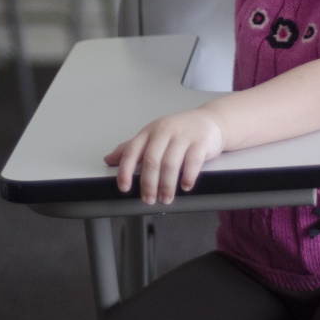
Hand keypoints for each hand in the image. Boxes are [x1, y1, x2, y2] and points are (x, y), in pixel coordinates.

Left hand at [104, 107, 224, 204]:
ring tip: (166, 198)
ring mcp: (183, 136)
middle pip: (152, 161)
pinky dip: (188, 177)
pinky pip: (192, 162)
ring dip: (167, 185)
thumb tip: (109, 159)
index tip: (124, 188)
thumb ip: (132, 148)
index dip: (125, 170)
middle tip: (148, 199)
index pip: (132, 151)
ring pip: (171, 164)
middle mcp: (164, 131)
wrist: (210, 120)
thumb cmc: (179, 130)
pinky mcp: (201, 142)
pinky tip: (185, 186)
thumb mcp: (153, 136)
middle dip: (148, 184)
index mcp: (150, 132)